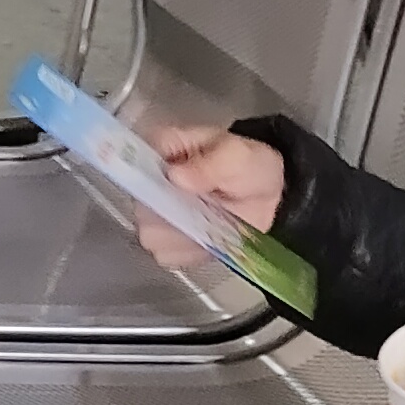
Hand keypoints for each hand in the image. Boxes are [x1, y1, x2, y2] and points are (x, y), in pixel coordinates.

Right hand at [146, 122, 288, 274]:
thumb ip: (209, 164)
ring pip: (151, 234)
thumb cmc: (249, 165)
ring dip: (183, 236)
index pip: (136, 162)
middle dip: (173, 213)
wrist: (268, 195)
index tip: (180, 190)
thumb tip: (176, 177)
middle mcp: (150, 182)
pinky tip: (208, 240)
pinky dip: (190, 252)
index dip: (152, 179)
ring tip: (210, 224)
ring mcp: (155, 215)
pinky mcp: (168, 242)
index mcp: (162, 149)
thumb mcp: (237, 156)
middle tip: (204, 209)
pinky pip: (167, 255)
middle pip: (141, 205)